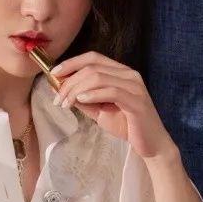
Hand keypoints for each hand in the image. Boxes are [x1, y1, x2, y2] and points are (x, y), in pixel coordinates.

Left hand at [50, 51, 178, 161]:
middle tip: (57, 99)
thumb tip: (58, 88)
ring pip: (98, 77)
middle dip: (69, 82)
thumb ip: (81, 98)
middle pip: (92, 67)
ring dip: (76, 90)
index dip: (71, 63)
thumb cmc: (125, 125)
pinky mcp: (136, 100)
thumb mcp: (97, 110)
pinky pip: (111, 91)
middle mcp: (128, 74)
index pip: (93, 57)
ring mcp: (134, 85)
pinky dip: (92, 94)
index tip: (53, 74)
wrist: (149, 144)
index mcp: (120, 72)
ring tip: (65, 104)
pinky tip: (80, 101)